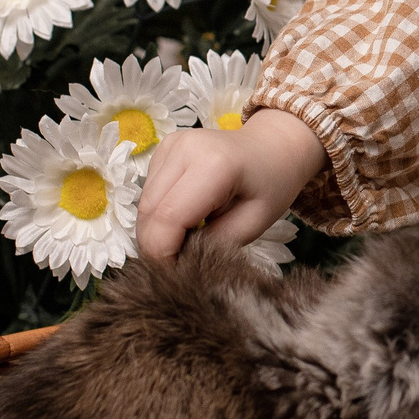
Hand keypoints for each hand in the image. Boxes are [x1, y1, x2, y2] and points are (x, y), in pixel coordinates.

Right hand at [136, 109, 326, 259]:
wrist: (274, 146)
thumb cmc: (272, 185)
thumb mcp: (254, 223)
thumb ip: (214, 244)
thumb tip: (177, 260)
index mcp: (214, 165)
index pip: (169, 217)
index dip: (163, 252)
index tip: (174, 275)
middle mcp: (185, 148)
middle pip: (149, 211)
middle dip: (157, 244)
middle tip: (179, 262)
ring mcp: (172, 144)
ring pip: (144, 202)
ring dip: (156, 229)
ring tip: (186, 237)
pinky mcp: (164, 146)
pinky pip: (149, 190)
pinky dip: (159, 211)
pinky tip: (185, 213)